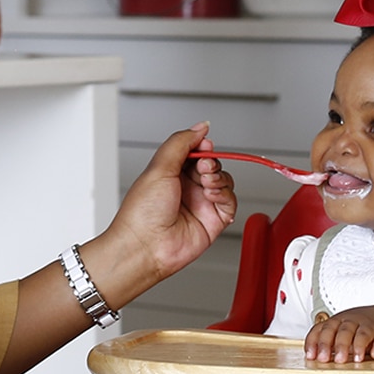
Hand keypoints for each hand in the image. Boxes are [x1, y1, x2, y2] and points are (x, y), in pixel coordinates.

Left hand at [104, 122, 235, 284]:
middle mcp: (186, 187)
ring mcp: (200, 203)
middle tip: (202, 167)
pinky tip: (211, 196)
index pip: (195, 151)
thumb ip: (181, 143)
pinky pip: (230, 201)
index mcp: (170, 172)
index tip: (204, 144)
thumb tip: (200, 127)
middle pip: (212, 164)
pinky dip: (225, 194)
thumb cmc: (142, 213)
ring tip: (205, 183)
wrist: (145, 246)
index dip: (202, 146)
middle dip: (211, 161)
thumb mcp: (159, 166)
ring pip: (224, 180)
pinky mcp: (213, 220)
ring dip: (218, 177)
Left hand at [304, 305, 373, 362]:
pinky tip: (373, 355)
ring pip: (355, 333)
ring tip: (352, 359)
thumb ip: (330, 345)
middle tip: (324, 359)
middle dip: (328, 344)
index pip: (319, 329)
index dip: (313, 342)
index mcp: (334, 322)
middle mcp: (346, 321)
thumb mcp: (342, 335)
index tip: (310, 356)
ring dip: (353, 346)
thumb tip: (316, 360)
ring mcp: (362, 324)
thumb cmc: (359, 329)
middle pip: (335, 330)